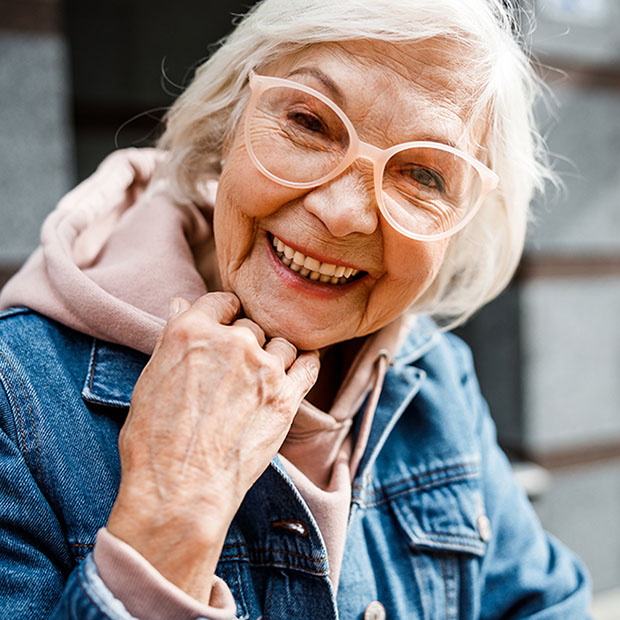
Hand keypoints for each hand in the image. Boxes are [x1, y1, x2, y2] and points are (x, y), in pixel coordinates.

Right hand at [106, 292, 318, 601]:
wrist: (181, 491)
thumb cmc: (154, 442)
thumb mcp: (151, 380)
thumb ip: (172, 338)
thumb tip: (180, 304)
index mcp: (191, 330)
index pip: (221, 301)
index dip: (224, 315)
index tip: (225, 329)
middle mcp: (231, 341)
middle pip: (252, 324)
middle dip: (246, 341)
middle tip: (237, 369)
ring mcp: (263, 367)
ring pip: (281, 342)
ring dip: (274, 355)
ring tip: (261, 378)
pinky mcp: (287, 396)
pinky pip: (309, 364)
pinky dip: (305, 363)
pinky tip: (297, 370)